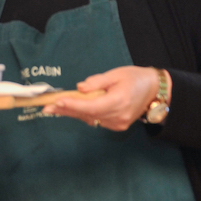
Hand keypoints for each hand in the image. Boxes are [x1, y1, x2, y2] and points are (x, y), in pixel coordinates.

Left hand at [43, 66, 162, 130]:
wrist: (154, 91)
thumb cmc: (135, 78)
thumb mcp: (116, 74)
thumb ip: (97, 82)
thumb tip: (80, 88)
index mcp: (119, 101)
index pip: (91, 106)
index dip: (73, 105)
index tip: (58, 102)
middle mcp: (117, 116)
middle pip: (87, 115)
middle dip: (66, 111)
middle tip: (46, 108)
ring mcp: (117, 124)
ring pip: (90, 119)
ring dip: (72, 113)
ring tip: (54, 108)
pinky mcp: (117, 126)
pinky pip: (96, 120)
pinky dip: (84, 114)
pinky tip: (72, 109)